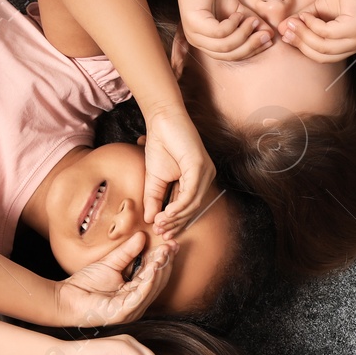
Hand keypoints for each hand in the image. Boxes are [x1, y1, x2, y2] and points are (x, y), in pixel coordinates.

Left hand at [53, 233, 176, 326]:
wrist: (65, 298)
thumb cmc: (85, 284)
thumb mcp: (110, 263)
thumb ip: (126, 252)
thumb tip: (142, 236)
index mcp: (135, 292)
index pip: (154, 274)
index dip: (163, 259)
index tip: (171, 243)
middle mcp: (137, 303)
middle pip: (157, 282)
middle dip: (165, 263)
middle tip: (171, 246)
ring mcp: (131, 310)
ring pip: (151, 288)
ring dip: (160, 270)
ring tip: (164, 254)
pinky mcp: (123, 313)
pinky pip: (139, 296)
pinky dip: (148, 282)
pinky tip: (153, 268)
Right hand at [139, 112, 215, 232]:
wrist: (161, 121)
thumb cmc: (160, 145)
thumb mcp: (154, 178)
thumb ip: (153, 198)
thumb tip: (149, 219)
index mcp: (197, 181)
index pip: (188, 207)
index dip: (175, 222)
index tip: (161, 233)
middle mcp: (205, 177)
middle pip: (192, 208)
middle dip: (175, 223)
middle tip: (161, 232)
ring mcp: (205, 172)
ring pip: (193, 203)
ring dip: (176, 216)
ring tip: (160, 223)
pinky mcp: (200, 166)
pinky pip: (192, 192)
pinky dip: (179, 205)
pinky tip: (167, 213)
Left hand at [175, 0, 272, 62]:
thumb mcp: (238, 11)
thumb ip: (251, 24)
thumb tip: (270, 35)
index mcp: (207, 43)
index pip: (232, 56)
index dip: (251, 50)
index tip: (269, 40)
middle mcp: (198, 42)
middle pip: (228, 55)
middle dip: (250, 46)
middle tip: (265, 34)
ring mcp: (194, 34)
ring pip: (224, 46)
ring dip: (243, 34)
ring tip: (252, 20)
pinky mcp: (194, 23)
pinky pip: (219, 32)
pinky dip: (232, 24)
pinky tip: (237, 14)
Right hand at [277, 0, 355, 61]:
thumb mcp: (316, 12)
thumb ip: (301, 23)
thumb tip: (281, 30)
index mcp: (347, 47)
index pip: (321, 57)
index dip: (301, 48)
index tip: (285, 36)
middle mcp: (354, 47)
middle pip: (321, 55)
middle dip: (301, 42)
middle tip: (286, 29)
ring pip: (323, 46)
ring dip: (304, 34)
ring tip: (294, 21)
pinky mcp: (355, 29)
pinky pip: (327, 33)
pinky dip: (313, 24)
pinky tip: (307, 15)